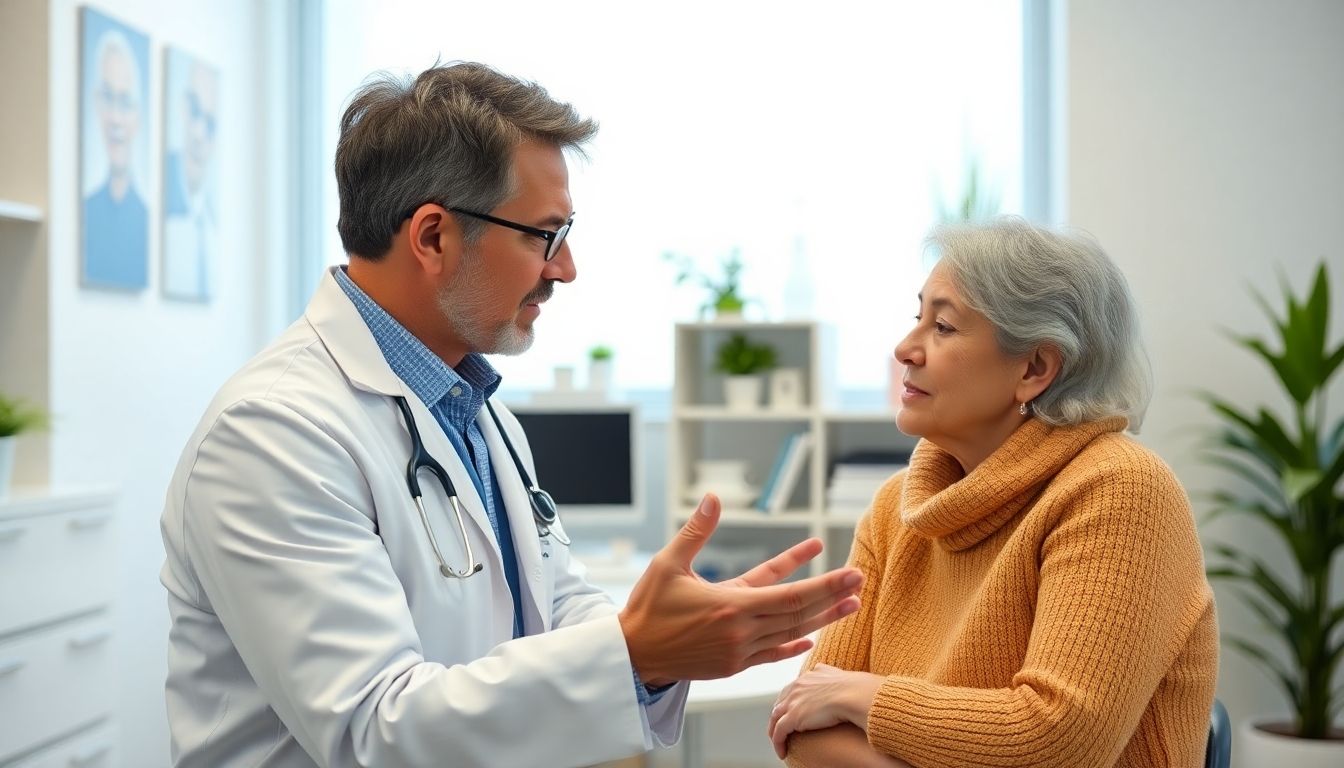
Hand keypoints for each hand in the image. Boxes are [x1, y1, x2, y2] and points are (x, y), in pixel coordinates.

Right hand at [618, 494, 862, 685]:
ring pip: (790, 634)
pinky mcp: (733, 665)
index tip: (850, 572)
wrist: (632, 655)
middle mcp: (741, 632)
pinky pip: (771, 655)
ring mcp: (739, 652)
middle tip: (860, 582)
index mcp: (730, 605)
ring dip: (821, 619)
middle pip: (798, 613)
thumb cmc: (648, 607)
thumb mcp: (668, 563)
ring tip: (849, 605)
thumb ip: (696, 531)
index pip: (791, 594)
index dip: (824, 584)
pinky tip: (809, 638)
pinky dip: (792, 645)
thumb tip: (713, 498)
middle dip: (832, 596)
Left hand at [768, 663, 883, 758]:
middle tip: (780, 729)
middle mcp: (796, 687)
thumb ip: (826, 672)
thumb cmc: (852, 688)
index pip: (790, 691)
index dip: (788, 703)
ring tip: (779, 743)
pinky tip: (782, 752)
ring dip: (774, 732)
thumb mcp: (834, 673)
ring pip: (775, 719)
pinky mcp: (793, 718)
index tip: (789, 713)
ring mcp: (792, 702)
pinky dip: (778, 743)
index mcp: (806, 677)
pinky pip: (779, 733)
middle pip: (780, 704)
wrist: (853, 695)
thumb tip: (825, 670)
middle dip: (778, 717)